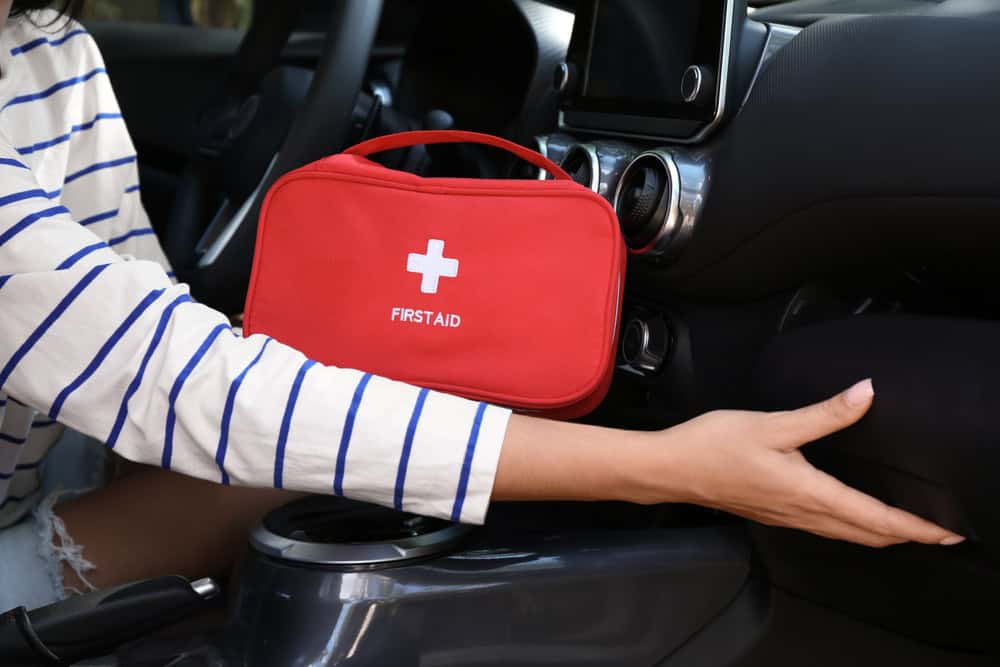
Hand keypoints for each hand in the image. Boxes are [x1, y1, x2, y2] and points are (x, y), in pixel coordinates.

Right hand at [653, 379, 964, 547]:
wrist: (668, 469)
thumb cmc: (712, 446)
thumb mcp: (772, 423)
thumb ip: (824, 413)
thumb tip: (867, 393)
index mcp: (810, 493)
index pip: (877, 518)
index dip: (917, 527)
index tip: (949, 531)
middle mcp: (803, 513)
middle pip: (868, 535)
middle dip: (907, 536)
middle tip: (940, 531)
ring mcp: (787, 517)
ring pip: (847, 535)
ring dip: (881, 534)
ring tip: (907, 526)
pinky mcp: (773, 513)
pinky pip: (826, 529)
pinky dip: (853, 528)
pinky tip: (850, 514)